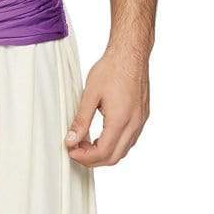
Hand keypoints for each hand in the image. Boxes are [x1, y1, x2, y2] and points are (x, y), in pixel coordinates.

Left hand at [64, 51, 149, 166]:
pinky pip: (130, 140)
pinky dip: (115, 144)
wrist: (131, 54)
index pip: (103, 152)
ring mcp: (140, 121)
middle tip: (76, 151)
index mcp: (120, 120)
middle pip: (114, 157)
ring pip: (124, 150)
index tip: (71, 150)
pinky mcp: (142, 116)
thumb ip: (81, 120)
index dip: (85, 157)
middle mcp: (134, 124)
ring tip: (87, 144)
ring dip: (105, 153)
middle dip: (93, 159)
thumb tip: (71, 139)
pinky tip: (102, 136)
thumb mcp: (90, 94)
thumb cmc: (112, 69)